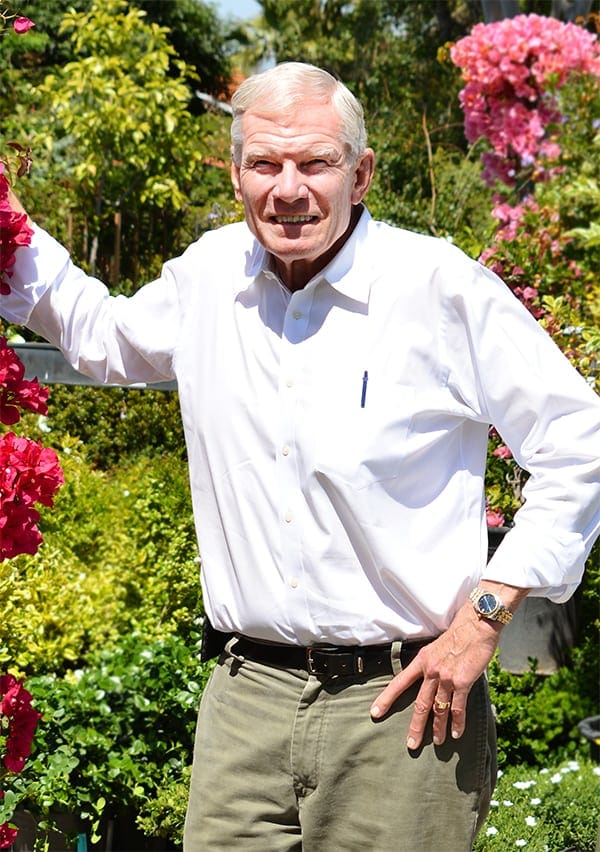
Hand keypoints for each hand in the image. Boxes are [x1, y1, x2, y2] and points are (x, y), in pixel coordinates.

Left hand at [370, 601, 501, 748]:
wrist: (475, 625)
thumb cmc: (458, 635)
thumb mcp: (435, 647)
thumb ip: (430, 664)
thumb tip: (429, 681)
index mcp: (421, 661)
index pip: (399, 682)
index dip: (386, 699)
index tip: (375, 713)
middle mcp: (431, 670)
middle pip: (419, 704)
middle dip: (415, 727)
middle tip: (411, 744)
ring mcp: (446, 677)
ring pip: (439, 709)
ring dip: (438, 729)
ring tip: (438, 742)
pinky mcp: (462, 682)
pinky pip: (458, 707)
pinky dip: (457, 722)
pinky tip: (457, 733)